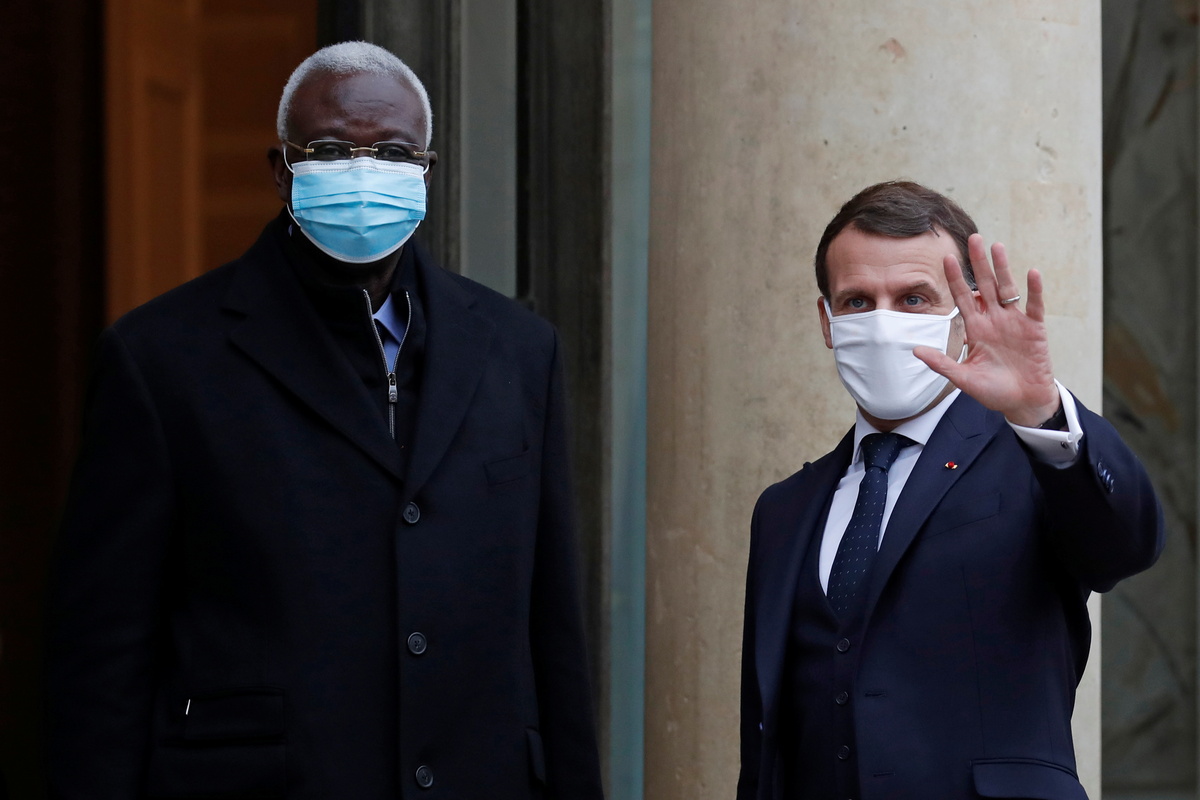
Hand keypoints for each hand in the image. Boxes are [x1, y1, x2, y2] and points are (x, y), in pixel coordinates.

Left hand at [913, 233, 1059, 426]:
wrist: (1022, 402)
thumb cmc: (993, 391)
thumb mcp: (963, 378)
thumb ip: (942, 363)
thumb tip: (914, 351)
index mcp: (976, 329)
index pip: (963, 298)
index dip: (955, 279)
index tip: (946, 259)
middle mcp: (994, 320)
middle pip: (985, 286)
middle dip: (978, 263)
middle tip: (973, 238)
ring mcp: (1014, 322)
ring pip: (1007, 289)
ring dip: (1003, 268)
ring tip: (997, 246)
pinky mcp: (1034, 329)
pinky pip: (1034, 305)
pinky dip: (1034, 290)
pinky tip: (1032, 273)